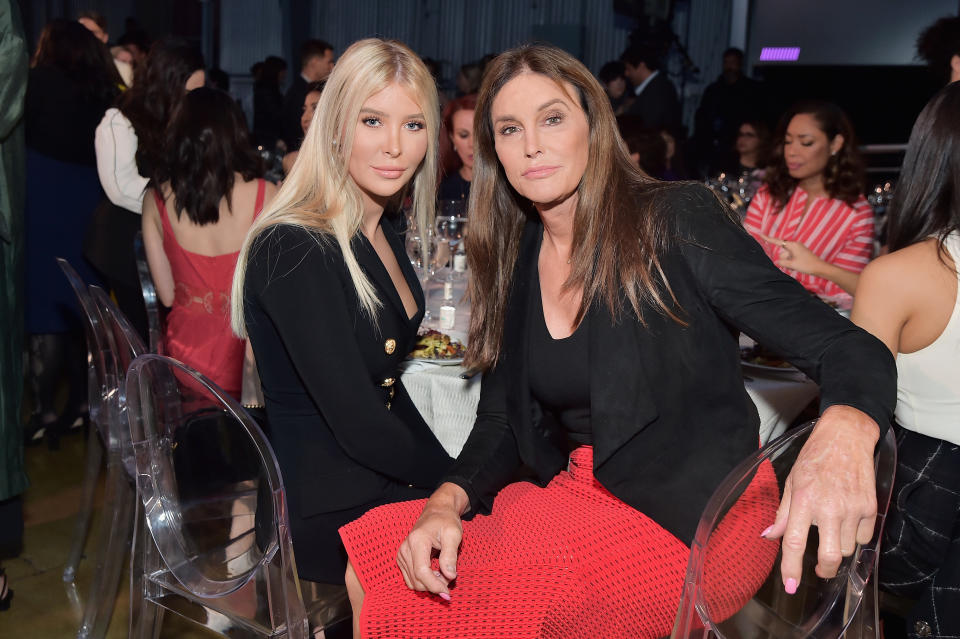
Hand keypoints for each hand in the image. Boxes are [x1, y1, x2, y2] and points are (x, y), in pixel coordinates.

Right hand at [397, 483, 467, 599]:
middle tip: (450, 578)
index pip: (422, 572)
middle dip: (434, 585)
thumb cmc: (447, 521)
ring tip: (443, 573)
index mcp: (417, 541)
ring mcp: (401, 554)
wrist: (437, 511)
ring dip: (429, 584)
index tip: (448, 593)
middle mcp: (405, 548)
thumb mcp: (453, 535)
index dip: (435, 585)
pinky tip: (435, 573)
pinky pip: (410, 579)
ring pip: (413, 582)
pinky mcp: (402, 558)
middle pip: (416, 580)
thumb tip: (450, 576)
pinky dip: (423, 581)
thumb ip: (450, 556)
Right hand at [759, 233, 824, 276]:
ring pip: (786, 256)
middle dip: (783, 259)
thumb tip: (777, 261)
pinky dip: (791, 262)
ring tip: (796, 266)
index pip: (777, 241)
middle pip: (782, 252)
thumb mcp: (792, 265)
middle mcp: (794, 245)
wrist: (819, 267)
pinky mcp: (799, 253)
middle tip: (792, 264)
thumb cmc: (806, 265)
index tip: (760, 234)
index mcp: (792, 245)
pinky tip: (798, 266)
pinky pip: (790, 257)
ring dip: (788, 262)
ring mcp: (797, 249)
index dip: (768, 239)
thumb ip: (781, 262)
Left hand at [763, 405, 879, 592]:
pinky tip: (848, 521)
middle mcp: (829, 507)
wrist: (846, 436)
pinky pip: (864, 537)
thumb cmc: (814, 457)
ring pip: (846, 548)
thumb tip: (770, 536)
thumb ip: (783, 513)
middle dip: (824, 569)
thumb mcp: (792, 481)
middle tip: (819, 569)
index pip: (794, 542)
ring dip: (838, 547)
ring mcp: (853, 508)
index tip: (790, 586)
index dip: (791, 568)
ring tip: (832, 530)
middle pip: (829, 556)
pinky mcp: (871, 507)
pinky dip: (855, 536)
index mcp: (804, 500)